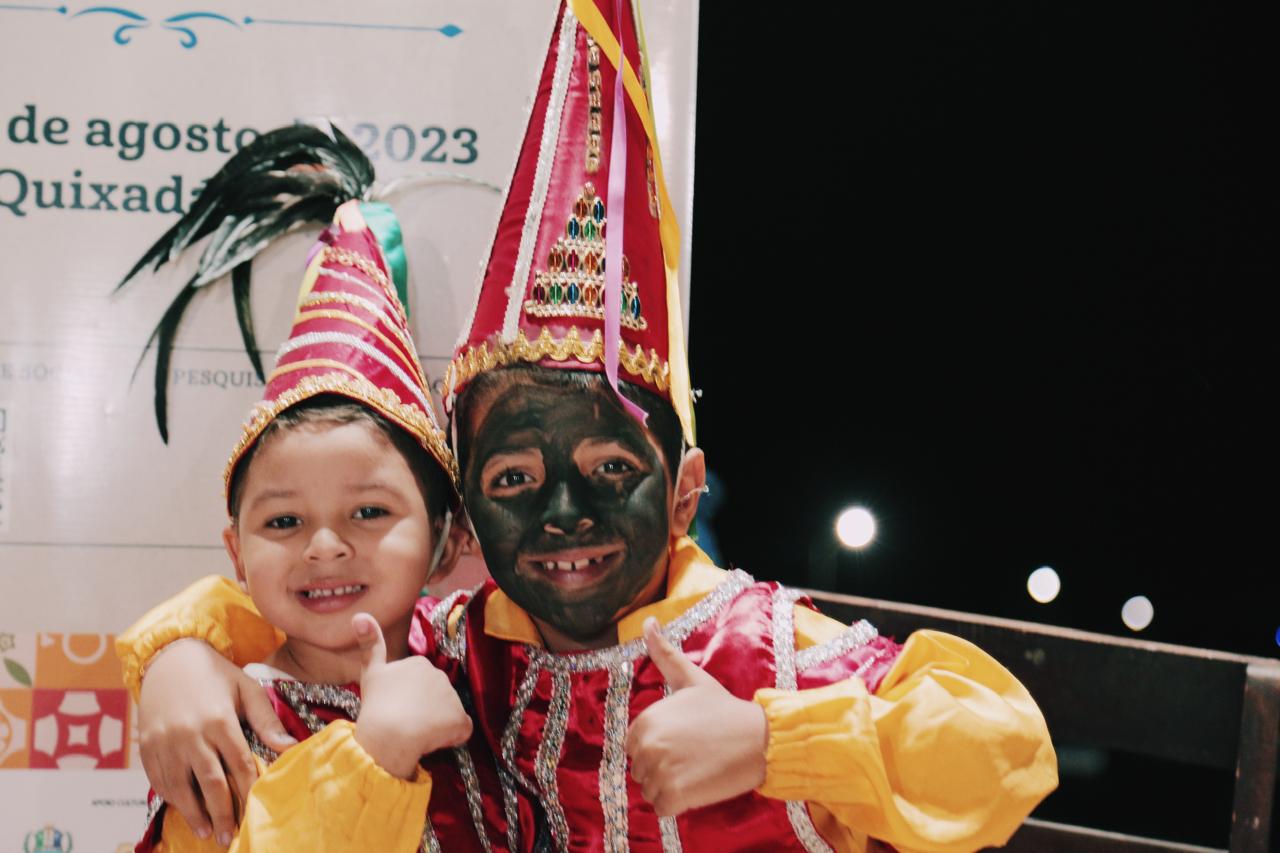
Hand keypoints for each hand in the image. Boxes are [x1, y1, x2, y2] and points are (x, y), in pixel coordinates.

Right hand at [138, 638, 297, 845]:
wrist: (170, 658)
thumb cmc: (216, 675)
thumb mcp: (247, 689)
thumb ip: (266, 720)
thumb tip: (290, 748)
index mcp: (219, 720)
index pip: (239, 764)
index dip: (247, 791)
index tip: (255, 811)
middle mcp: (190, 734)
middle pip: (209, 782)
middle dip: (221, 813)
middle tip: (230, 837)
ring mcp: (165, 742)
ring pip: (180, 787)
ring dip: (193, 813)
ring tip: (207, 832)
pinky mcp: (146, 746)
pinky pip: (158, 780)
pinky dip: (171, 798)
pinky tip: (183, 810)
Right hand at [352, 613, 471, 779]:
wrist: (388, 732)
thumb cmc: (376, 704)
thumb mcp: (370, 672)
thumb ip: (370, 644)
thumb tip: (360, 614)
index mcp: (419, 663)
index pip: (419, 686)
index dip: (407, 700)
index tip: (394, 708)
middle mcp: (440, 675)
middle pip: (434, 699)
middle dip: (423, 711)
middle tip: (403, 722)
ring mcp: (452, 697)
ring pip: (446, 714)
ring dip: (434, 725)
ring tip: (414, 733)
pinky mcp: (460, 718)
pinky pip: (460, 730)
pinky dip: (450, 737)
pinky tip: (432, 740)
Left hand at [626, 617, 768, 816]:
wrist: (758, 739)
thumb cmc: (724, 710)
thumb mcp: (692, 679)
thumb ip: (664, 654)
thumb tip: (648, 622)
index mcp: (646, 720)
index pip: (634, 746)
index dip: (659, 746)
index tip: (684, 741)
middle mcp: (648, 745)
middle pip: (640, 769)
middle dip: (663, 767)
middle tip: (693, 755)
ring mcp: (660, 772)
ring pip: (650, 790)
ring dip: (670, 786)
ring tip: (697, 769)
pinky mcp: (675, 796)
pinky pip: (661, 808)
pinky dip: (676, 804)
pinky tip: (697, 786)